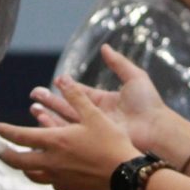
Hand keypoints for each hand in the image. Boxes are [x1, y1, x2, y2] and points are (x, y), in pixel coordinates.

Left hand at [0, 71, 139, 189]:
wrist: (126, 176)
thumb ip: (76, 97)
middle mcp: (52, 163)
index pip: (21, 137)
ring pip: (33, 176)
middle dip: (5, 155)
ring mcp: (60, 179)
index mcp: (55, 141)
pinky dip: (47, 177)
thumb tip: (63, 79)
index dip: (6, 132)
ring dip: (24, 168)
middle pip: (19, 162)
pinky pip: (53, 184)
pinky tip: (52, 175)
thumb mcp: (95, 115)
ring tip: (22, 163)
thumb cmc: (111, 143)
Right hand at [29, 45, 169, 153]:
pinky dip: (56, 129)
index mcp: (104, 101)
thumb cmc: (149, 104)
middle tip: (34, 95)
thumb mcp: (135, 77)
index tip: (54, 81)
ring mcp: (94, 131)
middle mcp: (96, 116)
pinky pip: (70, 136)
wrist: (156, 129)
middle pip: (69, 107)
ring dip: (49, 115)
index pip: (80, 94)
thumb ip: (118, 63)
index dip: (66, 87)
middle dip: (51, 101)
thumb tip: (105, 47)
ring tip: (33, 109)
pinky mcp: (92, 143)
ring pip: (66, 122)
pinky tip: (43, 123)